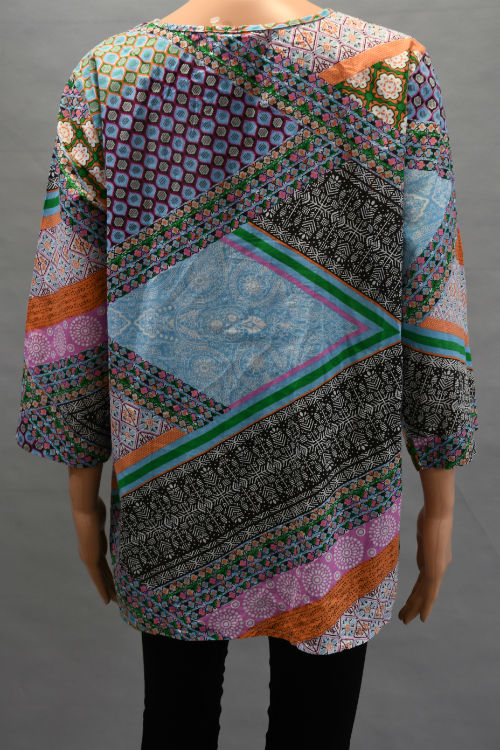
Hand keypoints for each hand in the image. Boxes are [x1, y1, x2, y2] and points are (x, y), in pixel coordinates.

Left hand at [71, 493, 117, 604]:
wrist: (86, 510)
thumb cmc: (97, 507)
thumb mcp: (107, 516)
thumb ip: (113, 519)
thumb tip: (123, 516)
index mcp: (95, 545)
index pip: (103, 563)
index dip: (109, 574)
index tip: (116, 582)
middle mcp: (91, 554)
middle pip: (103, 573)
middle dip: (110, 585)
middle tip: (118, 597)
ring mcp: (90, 558)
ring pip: (101, 579)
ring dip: (108, 590)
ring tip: (115, 601)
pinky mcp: (90, 560)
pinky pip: (99, 579)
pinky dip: (103, 590)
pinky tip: (107, 600)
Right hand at [398, 505, 452, 624]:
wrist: (438, 514)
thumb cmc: (430, 517)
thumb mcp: (423, 534)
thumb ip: (423, 547)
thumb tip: (420, 556)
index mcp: (436, 560)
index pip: (425, 582)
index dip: (419, 595)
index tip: (411, 604)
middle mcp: (439, 568)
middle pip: (424, 591)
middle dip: (413, 605)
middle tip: (404, 618)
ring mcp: (438, 570)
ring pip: (425, 595)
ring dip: (414, 608)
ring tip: (404, 620)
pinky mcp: (435, 571)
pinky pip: (428, 593)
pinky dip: (425, 606)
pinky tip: (421, 617)